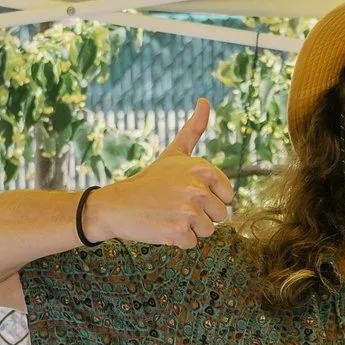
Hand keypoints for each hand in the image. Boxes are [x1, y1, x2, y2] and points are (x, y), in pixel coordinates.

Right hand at [82, 99, 233, 247]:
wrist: (116, 205)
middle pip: (220, 215)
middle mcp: (199, 188)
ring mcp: (189, 211)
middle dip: (201, 215)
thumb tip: (205, 100)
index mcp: (204, 168)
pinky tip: (161, 226)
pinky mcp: (179, 232)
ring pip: (208, 231)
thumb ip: (194, 129)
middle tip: (175, 206)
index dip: (209, 199)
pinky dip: (177, 241)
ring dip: (190, 229)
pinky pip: (192, 244)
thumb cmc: (149, 181)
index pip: (228, 196)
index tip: (187, 193)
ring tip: (168, 215)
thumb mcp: (174, 153)